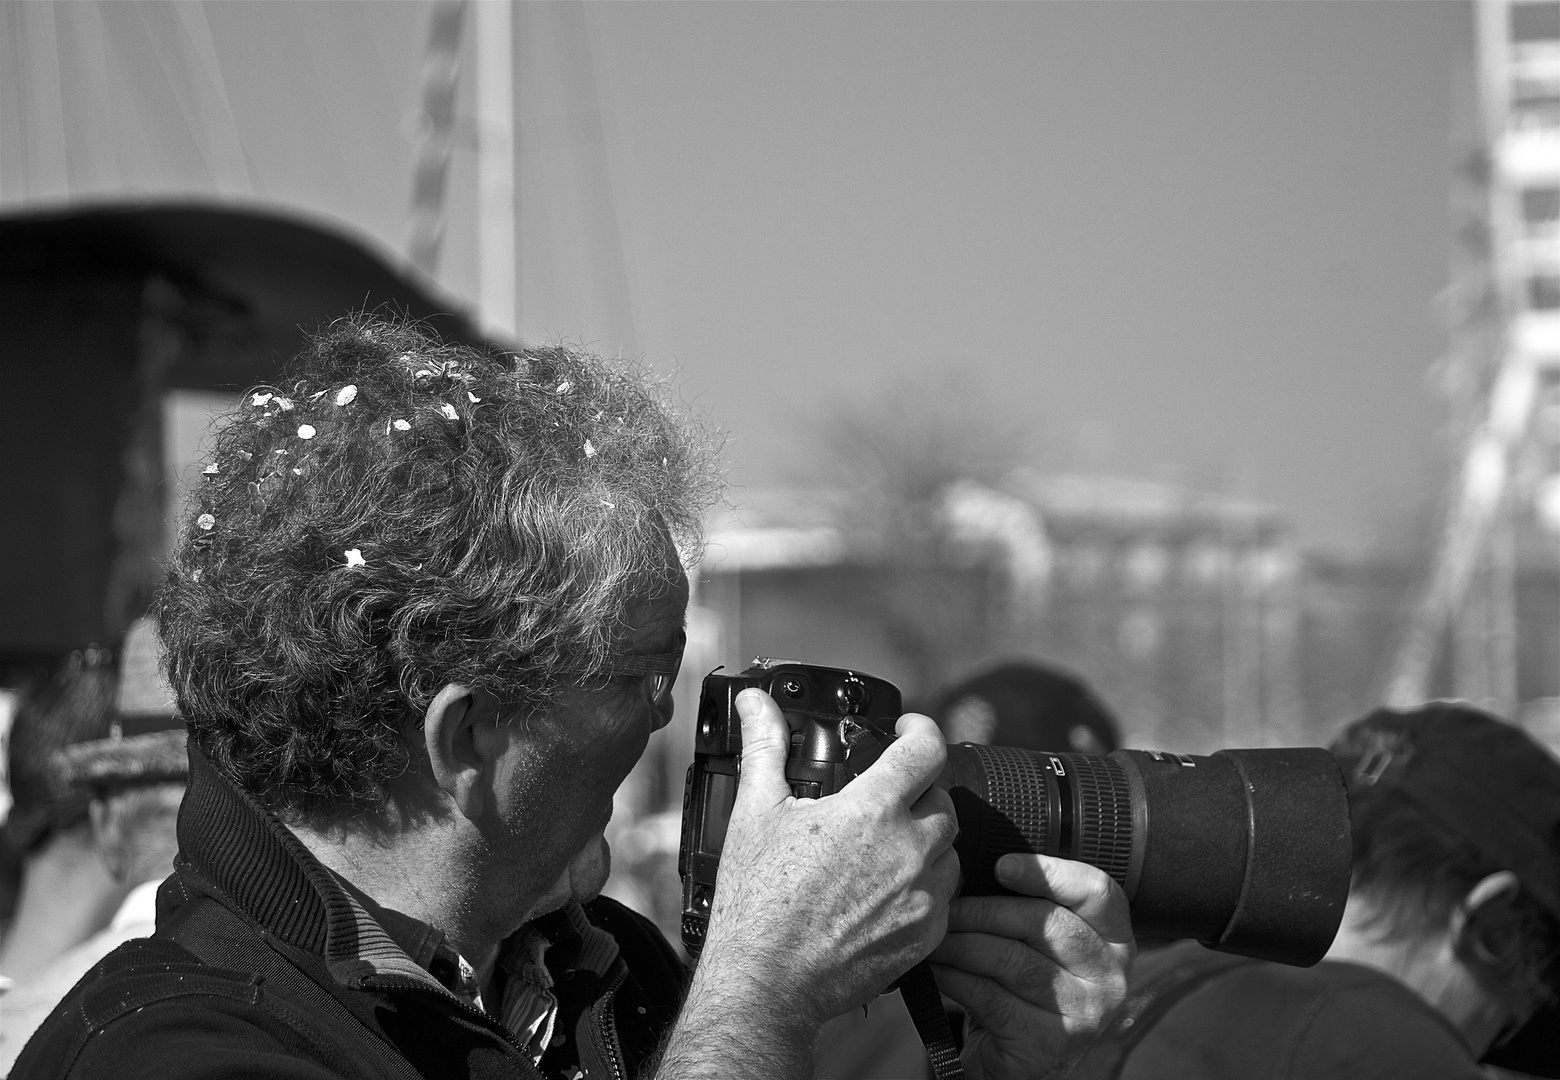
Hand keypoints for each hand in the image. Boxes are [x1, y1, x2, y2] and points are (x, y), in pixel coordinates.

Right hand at [696, 689, 960, 1030]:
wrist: (767, 983)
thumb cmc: (757, 902)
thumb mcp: (756, 812)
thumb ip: (765, 747)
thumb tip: (754, 704)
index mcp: (871, 811)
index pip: (927, 749)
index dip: (920, 729)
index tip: (907, 730)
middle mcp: (909, 850)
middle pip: (943, 798)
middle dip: (918, 790)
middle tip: (885, 799)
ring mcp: (924, 895)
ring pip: (949, 849)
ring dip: (926, 839)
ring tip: (885, 848)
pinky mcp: (928, 935)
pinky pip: (944, 896)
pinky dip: (923, 886)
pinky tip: (885, 891)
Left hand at [929, 854, 1133, 1079]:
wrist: (1016, 1063)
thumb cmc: (1023, 989)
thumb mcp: (1040, 945)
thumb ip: (1030, 907)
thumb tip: (975, 868)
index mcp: (1115, 941)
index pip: (1098, 892)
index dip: (1049, 872)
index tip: (1002, 866)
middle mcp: (1111, 978)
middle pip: (1045, 922)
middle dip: (983, 911)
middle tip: (946, 908)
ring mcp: (1085, 1015)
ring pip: (1012, 959)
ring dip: (961, 944)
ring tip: (935, 938)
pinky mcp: (1049, 1044)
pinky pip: (990, 996)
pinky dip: (954, 978)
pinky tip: (937, 971)